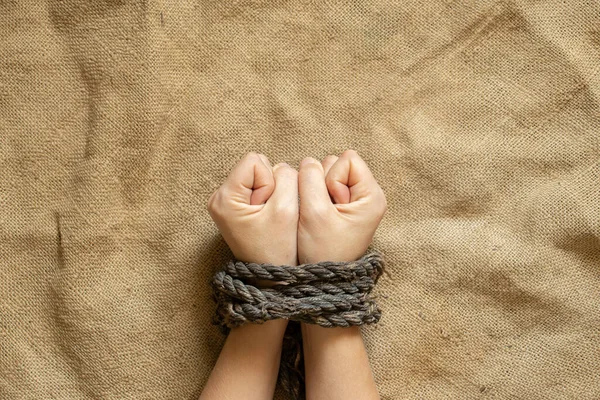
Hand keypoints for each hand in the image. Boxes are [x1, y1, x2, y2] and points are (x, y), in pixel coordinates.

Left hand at [207, 152, 298, 265]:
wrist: (270, 277)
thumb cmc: (277, 248)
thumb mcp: (287, 208)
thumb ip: (287, 177)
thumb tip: (283, 167)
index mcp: (224, 197)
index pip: (254, 161)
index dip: (270, 181)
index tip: (268, 208)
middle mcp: (218, 197)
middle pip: (256, 166)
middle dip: (270, 186)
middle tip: (269, 216)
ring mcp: (225, 202)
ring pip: (260, 176)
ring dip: (271, 193)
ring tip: (267, 219)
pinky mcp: (235, 206)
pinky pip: (258, 187)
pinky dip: (267, 199)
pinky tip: (265, 219)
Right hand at [297, 149, 386, 263]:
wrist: (322, 279)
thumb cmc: (323, 251)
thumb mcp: (315, 214)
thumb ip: (310, 180)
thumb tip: (308, 160)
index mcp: (371, 196)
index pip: (347, 160)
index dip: (331, 178)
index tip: (330, 206)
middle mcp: (367, 195)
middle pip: (336, 164)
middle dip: (321, 184)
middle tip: (324, 214)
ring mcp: (354, 200)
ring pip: (325, 174)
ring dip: (316, 192)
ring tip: (320, 218)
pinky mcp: (341, 206)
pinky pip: (321, 187)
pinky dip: (315, 198)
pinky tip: (318, 218)